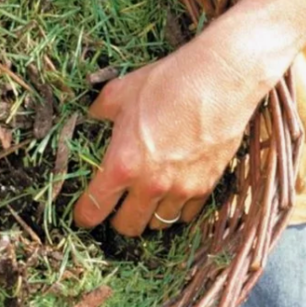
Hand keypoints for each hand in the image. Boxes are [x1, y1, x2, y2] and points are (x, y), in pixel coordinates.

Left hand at [74, 38, 258, 236]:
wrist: (221, 79)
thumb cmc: (167, 83)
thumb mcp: (120, 92)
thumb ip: (100, 110)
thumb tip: (93, 114)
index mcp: (121, 166)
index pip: (93, 211)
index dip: (84, 216)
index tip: (84, 215)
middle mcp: (149, 186)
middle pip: (127, 227)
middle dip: (118, 221)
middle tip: (118, 207)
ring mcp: (180, 189)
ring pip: (158, 224)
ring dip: (150, 215)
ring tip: (148, 199)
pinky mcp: (206, 186)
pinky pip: (187, 213)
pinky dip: (178, 208)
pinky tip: (174, 193)